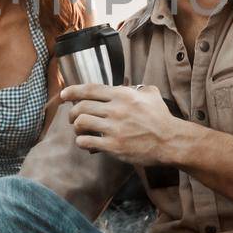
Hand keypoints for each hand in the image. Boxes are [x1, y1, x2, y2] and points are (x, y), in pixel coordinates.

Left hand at [63, 83, 180, 163]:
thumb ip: (137, 88)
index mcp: (122, 95)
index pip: (90, 89)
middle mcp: (115, 110)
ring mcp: (113, 128)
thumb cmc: (161, 118)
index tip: (64, 94)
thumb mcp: (151, 95)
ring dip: (76, 127)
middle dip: (72, 112)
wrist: (169, 141)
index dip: (73, 91)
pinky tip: (85, 143)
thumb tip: (129, 86)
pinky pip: (87, 141)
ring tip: (79, 131)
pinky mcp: (113, 146)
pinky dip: (81, 142)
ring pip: (81, 123)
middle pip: (81, 107)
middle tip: (72, 118)